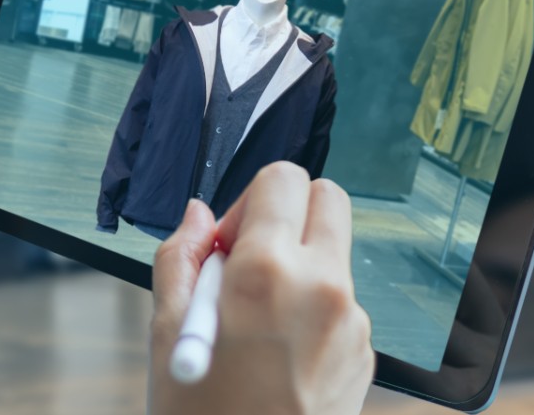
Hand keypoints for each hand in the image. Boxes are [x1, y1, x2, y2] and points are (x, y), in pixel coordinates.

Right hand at [152, 163, 373, 414]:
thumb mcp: (166, 334)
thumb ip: (182, 258)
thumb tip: (198, 215)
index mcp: (266, 272)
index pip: (282, 179)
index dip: (249, 201)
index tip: (228, 240)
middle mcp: (322, 286)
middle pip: (327, 199)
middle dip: (289, 214)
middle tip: (252, 259)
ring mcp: (353, 319)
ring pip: (336, 254)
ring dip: (302, 266)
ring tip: (258, 323)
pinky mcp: (367, 350)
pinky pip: (345, 303)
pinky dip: (316, 310)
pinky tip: (280, 355)